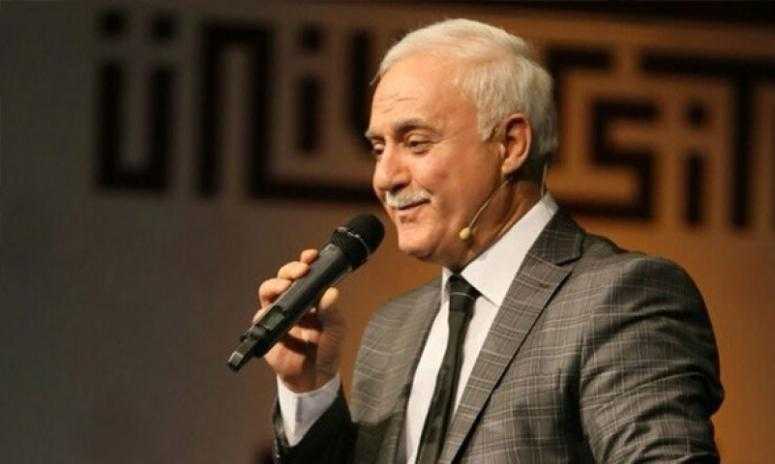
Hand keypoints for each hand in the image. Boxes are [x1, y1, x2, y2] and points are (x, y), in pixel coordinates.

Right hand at [255, 249, 345, 392]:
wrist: (315, 378)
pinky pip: (260, 318)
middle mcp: (293, 302)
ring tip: (286, 287)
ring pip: (268, 291)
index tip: (311, 256)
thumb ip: (333, 313)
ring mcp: (278, 315)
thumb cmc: (327, 350)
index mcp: (311, 298)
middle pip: (284, 277)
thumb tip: (331, 293)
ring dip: (275, 285)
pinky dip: (265, 314)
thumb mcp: (336, 331)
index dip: (306, 261)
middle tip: (300, 271)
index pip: (306, 274)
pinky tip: (274, 314)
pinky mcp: (267, 331)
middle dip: (290, 269)